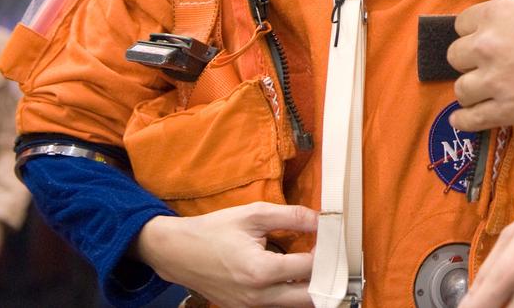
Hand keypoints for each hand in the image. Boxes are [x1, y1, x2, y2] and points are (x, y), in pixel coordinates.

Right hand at [135, 202, 316, 307]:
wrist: (178, 252)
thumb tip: (323, 219)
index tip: (335, 238)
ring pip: (295, 305)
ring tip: (317, 265)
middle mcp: (257, 297)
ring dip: (310, 287)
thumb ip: (292, 217)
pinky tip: (296, 275)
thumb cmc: (214, 230)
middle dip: (326, 277)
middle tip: (333, 257)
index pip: (310, 267)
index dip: (327, 252)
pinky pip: (278, 306)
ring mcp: (250, 307)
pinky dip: (292, 293)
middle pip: (309, 297)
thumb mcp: (254, 214)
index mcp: (260, 271)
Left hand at [449, 0, 513, 130]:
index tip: (481, 46)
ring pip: (461, 89)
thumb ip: (510, 20)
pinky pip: (471, 119)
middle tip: (489, 69)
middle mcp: (489, 44)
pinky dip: (464, 121)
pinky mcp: (508, 109)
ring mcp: (496, 79)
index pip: (460, 26)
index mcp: (497, 14)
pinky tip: (462, 120)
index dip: (471, 36)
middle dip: (470, 64)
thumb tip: (499, 32)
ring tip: (486, 94)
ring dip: (471, 92)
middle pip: (456, 57)